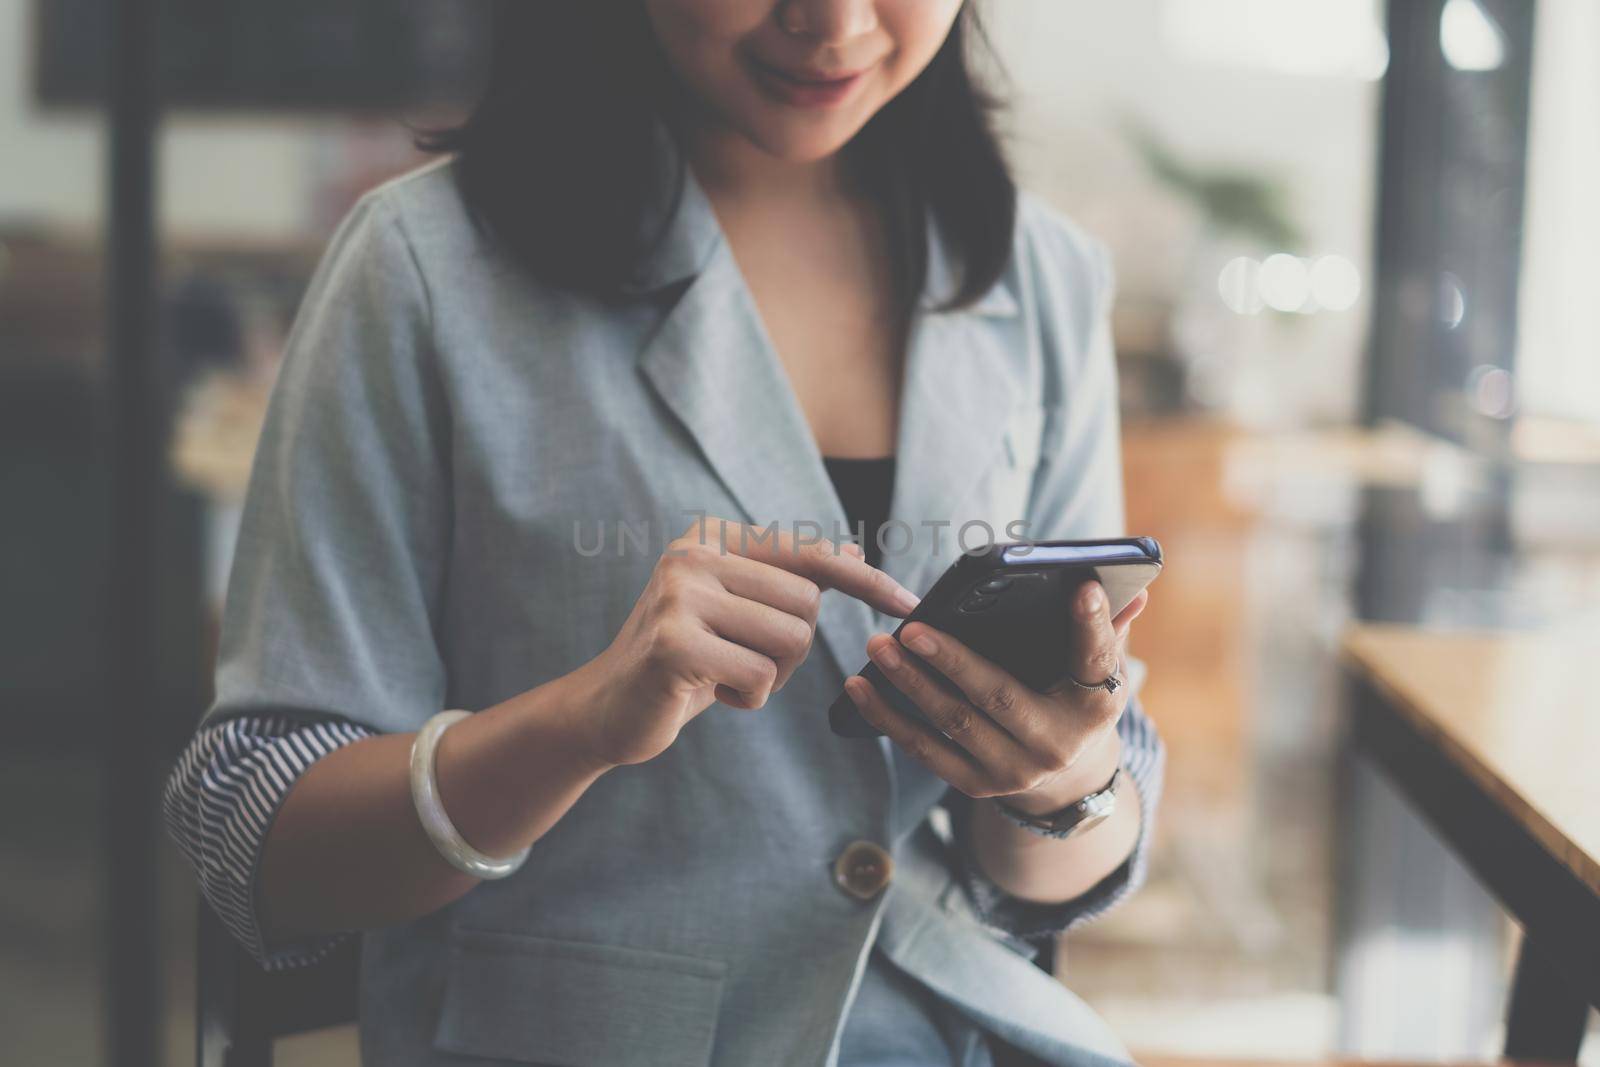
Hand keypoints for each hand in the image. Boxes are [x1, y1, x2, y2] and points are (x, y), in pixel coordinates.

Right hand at [573, 517, 919, 768]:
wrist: (608, 709)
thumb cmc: (684, 660)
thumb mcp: (737, 613)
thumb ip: (787, 581)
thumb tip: (851, 550)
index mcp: (711, 537)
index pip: (809, 554)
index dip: (864, 580)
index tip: (909, 603)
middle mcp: (692, 555)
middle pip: (805, 605)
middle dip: (791, 649)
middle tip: (744, 662)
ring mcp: (678, 596)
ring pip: (789, 640)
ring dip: (770, 676)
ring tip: (724, 675)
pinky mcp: (672, 643)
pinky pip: (760, 675)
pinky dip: (748, 698)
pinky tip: (710, 694)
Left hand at [844, 578, 1149, 813]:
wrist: (1065, 777)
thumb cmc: (1075, 700)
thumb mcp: (1100, 672)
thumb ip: (1107, 630)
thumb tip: (1134, 588)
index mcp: (1096, 706)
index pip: (1097, 659)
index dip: (1090, 624)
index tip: (1080, 587)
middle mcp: (1057, 744)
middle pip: (998, 696)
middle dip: (950, 660)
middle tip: (911, 629)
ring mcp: (1014, 771)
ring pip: (952, 724)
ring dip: (909, 685)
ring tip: (877, 648)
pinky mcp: (977, 786)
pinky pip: (925, 750)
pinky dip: (889, 719)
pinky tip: (860, 689)